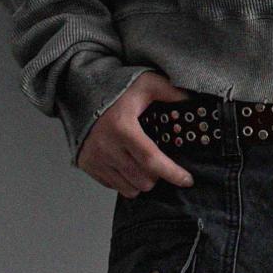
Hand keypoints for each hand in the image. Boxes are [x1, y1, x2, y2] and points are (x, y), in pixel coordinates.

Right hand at [77, 69, 197, 195]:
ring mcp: (95, 158)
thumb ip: (170, 92)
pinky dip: (125, 181)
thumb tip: (192, 103)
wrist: (80, 92)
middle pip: (143, 180)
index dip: (172, 173)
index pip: (151, 159)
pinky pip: (114, 186)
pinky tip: (128, 165)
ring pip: (129, 188)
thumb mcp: (145, 83)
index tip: (187, 180)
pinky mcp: (87, 165)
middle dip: (157, 176)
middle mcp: (107, 147)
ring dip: (142, 181)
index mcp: (122, 128)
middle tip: (159, 163)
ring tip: (143, 165)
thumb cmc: (115, 88)